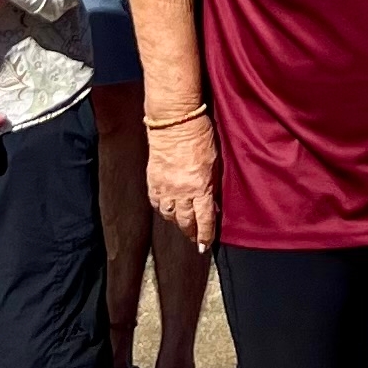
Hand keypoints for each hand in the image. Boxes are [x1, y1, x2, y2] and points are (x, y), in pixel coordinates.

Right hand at [141, 108, 218, 249]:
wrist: (174, 121)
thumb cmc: (200, 135)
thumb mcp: (215, 160)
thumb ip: (213, 183)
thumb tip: (212, 202)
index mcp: (200, 186)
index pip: (203, 219)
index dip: (205, 235)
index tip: (205, 246)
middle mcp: (181, 191)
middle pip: (185, 221)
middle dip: (191, 232)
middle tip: (195, 239)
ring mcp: (164, 187)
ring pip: (169, 215)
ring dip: (177, 222)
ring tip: (182, 224)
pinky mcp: (153, 181)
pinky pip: (157, 203)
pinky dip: (163, 209)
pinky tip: (167, 210)